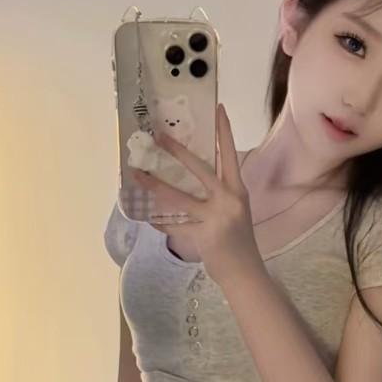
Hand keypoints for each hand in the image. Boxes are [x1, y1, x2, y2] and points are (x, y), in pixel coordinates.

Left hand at [130, 104, 260, 286]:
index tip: (218, 108)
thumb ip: (219, 194)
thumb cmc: (238, 241)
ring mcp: (216, 217)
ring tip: (137, 174)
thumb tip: (191, 178)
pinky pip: (174, 225)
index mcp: (238, 190)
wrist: (245, 272)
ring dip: (155, 185)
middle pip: (200, 168)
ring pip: (179, 197)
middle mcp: (228, 199)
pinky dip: (159, 222)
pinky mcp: (204, 235)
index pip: (229, 154)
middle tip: (159, 135)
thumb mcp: (235, 211)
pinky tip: (147, 217)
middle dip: (178, 151)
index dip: (224, 131)